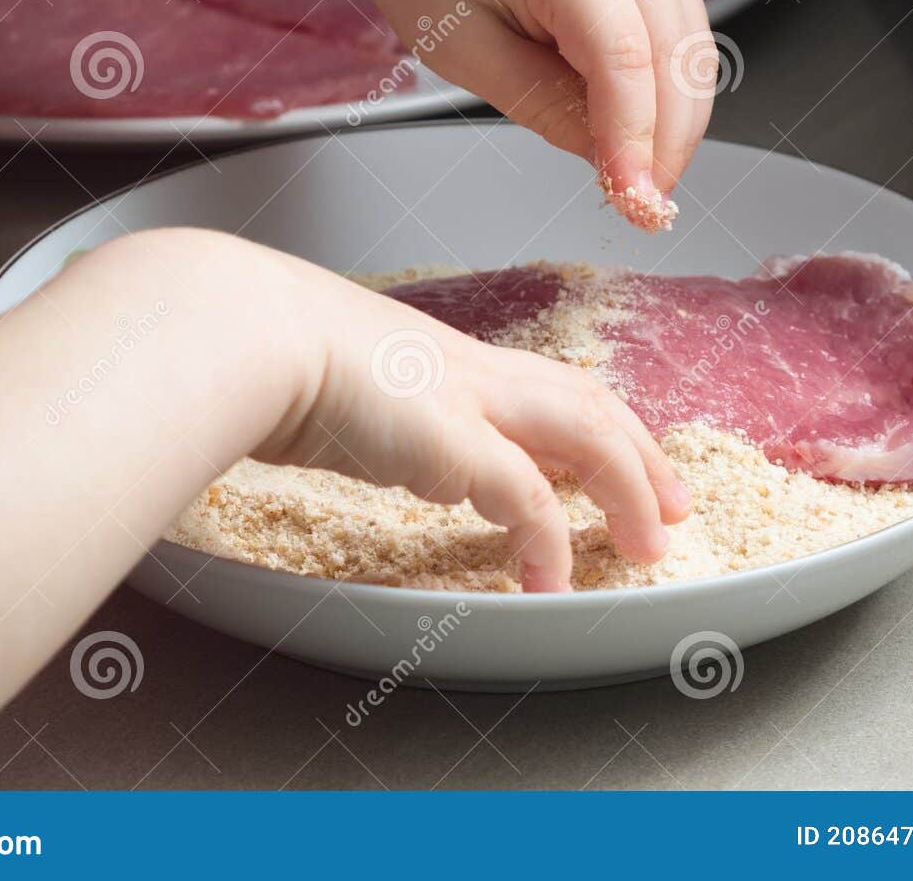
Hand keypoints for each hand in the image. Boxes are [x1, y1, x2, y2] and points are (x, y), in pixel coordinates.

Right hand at [252, 254, 691, 590]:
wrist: (241, 331)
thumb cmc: (257, 346)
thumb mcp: (324, 372)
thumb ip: (356, 403)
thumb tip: (346, 424)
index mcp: (442, 353)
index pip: (544, 381)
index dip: (594, 417)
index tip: (623, 453)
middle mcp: (469, 370)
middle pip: (587, 401)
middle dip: (640, 452)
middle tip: (671, 502)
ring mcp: (468, 400)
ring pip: (587, 435)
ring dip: (628, 488)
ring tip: (648, 544)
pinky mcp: (454, 443)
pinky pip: (530, 500)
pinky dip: (550, 541)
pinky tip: (552, 580)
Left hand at [345, 0, 715, 223]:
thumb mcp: (468, 55)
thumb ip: (549, 108)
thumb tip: (617, 163)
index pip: (625, 55)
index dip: (636, 137)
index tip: (634, 199)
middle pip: (675, 53)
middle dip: (667, 140)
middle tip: (643, 204)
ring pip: (691, 46)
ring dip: (676, 121)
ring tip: (640, 176)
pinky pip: (679, 31)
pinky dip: (667, 88)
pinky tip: (639, 130)